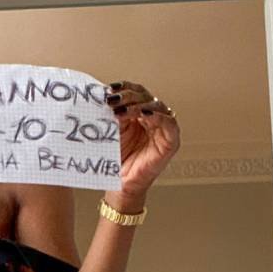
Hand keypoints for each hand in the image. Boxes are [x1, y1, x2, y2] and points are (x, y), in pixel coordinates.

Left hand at [103, 81, 179, 210]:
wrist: (120, 184)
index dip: (124, 87)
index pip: (135, 92)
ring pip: (156, 105)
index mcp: (137, 113)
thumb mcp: (110, 132)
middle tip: (112, 101)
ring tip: (121, 111)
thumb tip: (102, 95)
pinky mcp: (170, 141)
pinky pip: (169, 122)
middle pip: (145, 96)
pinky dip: (158, 115)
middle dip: (128, 96)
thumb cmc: (116, 160)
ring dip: (138, 105)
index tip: (109, 89)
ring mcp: (162, 128)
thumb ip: (110, 114)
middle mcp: (152, 117)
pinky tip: (144, 114)